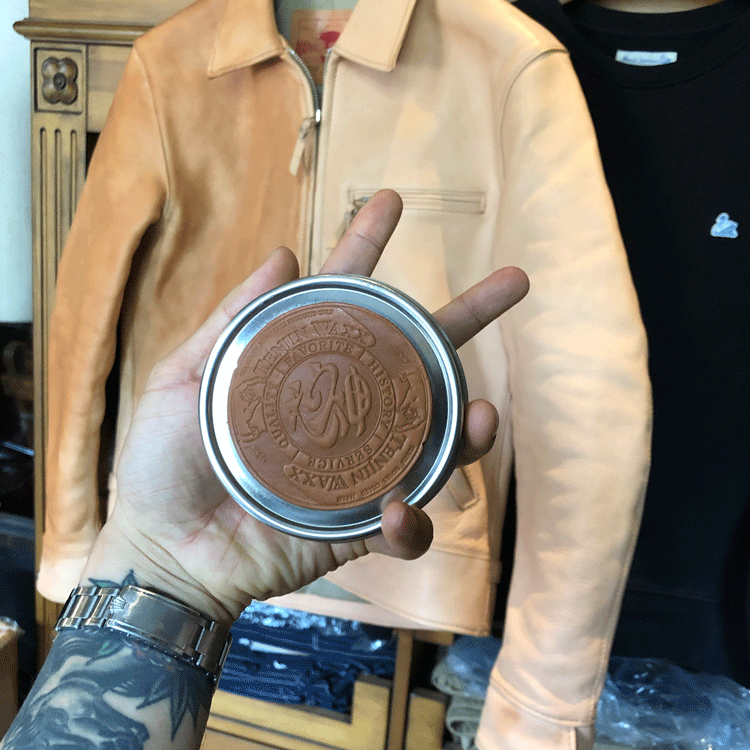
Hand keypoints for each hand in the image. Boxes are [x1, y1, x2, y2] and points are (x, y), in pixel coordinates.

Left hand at [81, 190, 528, 625]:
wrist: (164, 551)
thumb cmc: (164, 465)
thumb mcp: (185, 381)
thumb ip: (231, 322)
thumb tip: (285, 253)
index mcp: (303, 371)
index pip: (344, 300)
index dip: (367, 248)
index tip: (391, 201)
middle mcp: (344, 411)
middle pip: (416, 358)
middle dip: (468, 316)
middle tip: (516, 281)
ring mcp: (360, 467)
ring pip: (437, 440)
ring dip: (470, 428)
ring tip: (484, 416)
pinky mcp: (361, 525)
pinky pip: (408, 525)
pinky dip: (412, 521)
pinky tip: (396, 512)